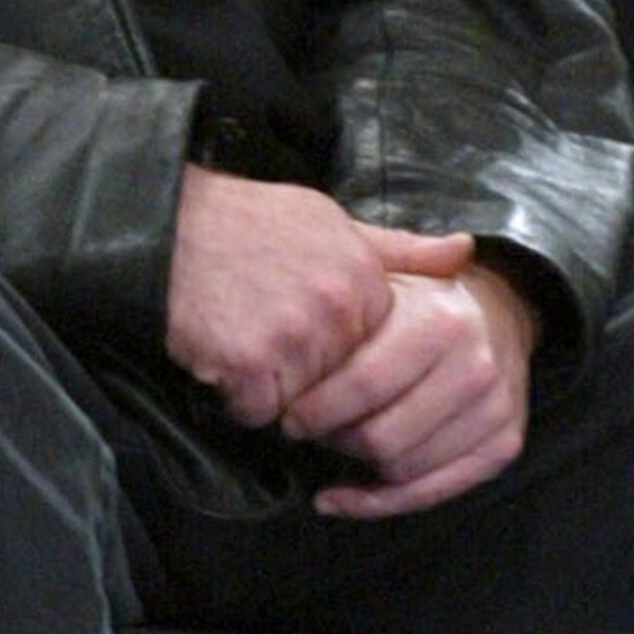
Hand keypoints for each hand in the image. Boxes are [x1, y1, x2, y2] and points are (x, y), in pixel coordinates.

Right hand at [165, 166, 402, 426]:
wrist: (168, 226)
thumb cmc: (249, 224)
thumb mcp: (333, 221)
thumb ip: (401, 250)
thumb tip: (465, 251)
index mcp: (364, 279)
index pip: (381, 356)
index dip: (351, 364)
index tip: (321, 349)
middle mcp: (338, 310)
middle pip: (345, 387)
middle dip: (316, 387)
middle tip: (275, 351)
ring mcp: (295, 339)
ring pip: (302, 406)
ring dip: (274, 393)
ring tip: (247, 347)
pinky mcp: (251, 365)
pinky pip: (256, 411)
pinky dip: (238, 398)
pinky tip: (223, 358)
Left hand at [299, 230, 539, 520]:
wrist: (501, 309)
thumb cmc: (425, 298)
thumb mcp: (389, 275)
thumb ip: (345, 285)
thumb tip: (303, 295)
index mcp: (442, 322)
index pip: (364, 386)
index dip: (316, 410)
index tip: (288, 414)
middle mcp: (475, 368)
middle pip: (381, 438)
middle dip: (332, 439)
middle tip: (307, 430)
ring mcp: (495, 411)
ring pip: (403, 469)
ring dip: (357, 466)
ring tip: (335, 441)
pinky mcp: (503, 445)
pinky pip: (431, 493)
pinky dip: (380, 502)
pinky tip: (343, 496)